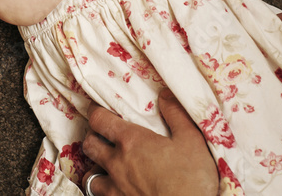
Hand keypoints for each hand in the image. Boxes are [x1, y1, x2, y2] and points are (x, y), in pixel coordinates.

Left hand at [81, 91, 217, 195]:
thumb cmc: (192, 179)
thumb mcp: (192, 140)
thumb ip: (176, 115)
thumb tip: (165, 95)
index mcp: (131, 141)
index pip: (98, 120)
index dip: (95, 111)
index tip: (98, 108)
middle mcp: (117, 163)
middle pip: (89, 144)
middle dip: (93, 137)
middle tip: (102, 135)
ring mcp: (115, 187)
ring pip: (90, 174)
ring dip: (95, 167)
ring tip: (105, 165)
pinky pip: (98, 195)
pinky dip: (102, 190)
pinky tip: (113, 188)